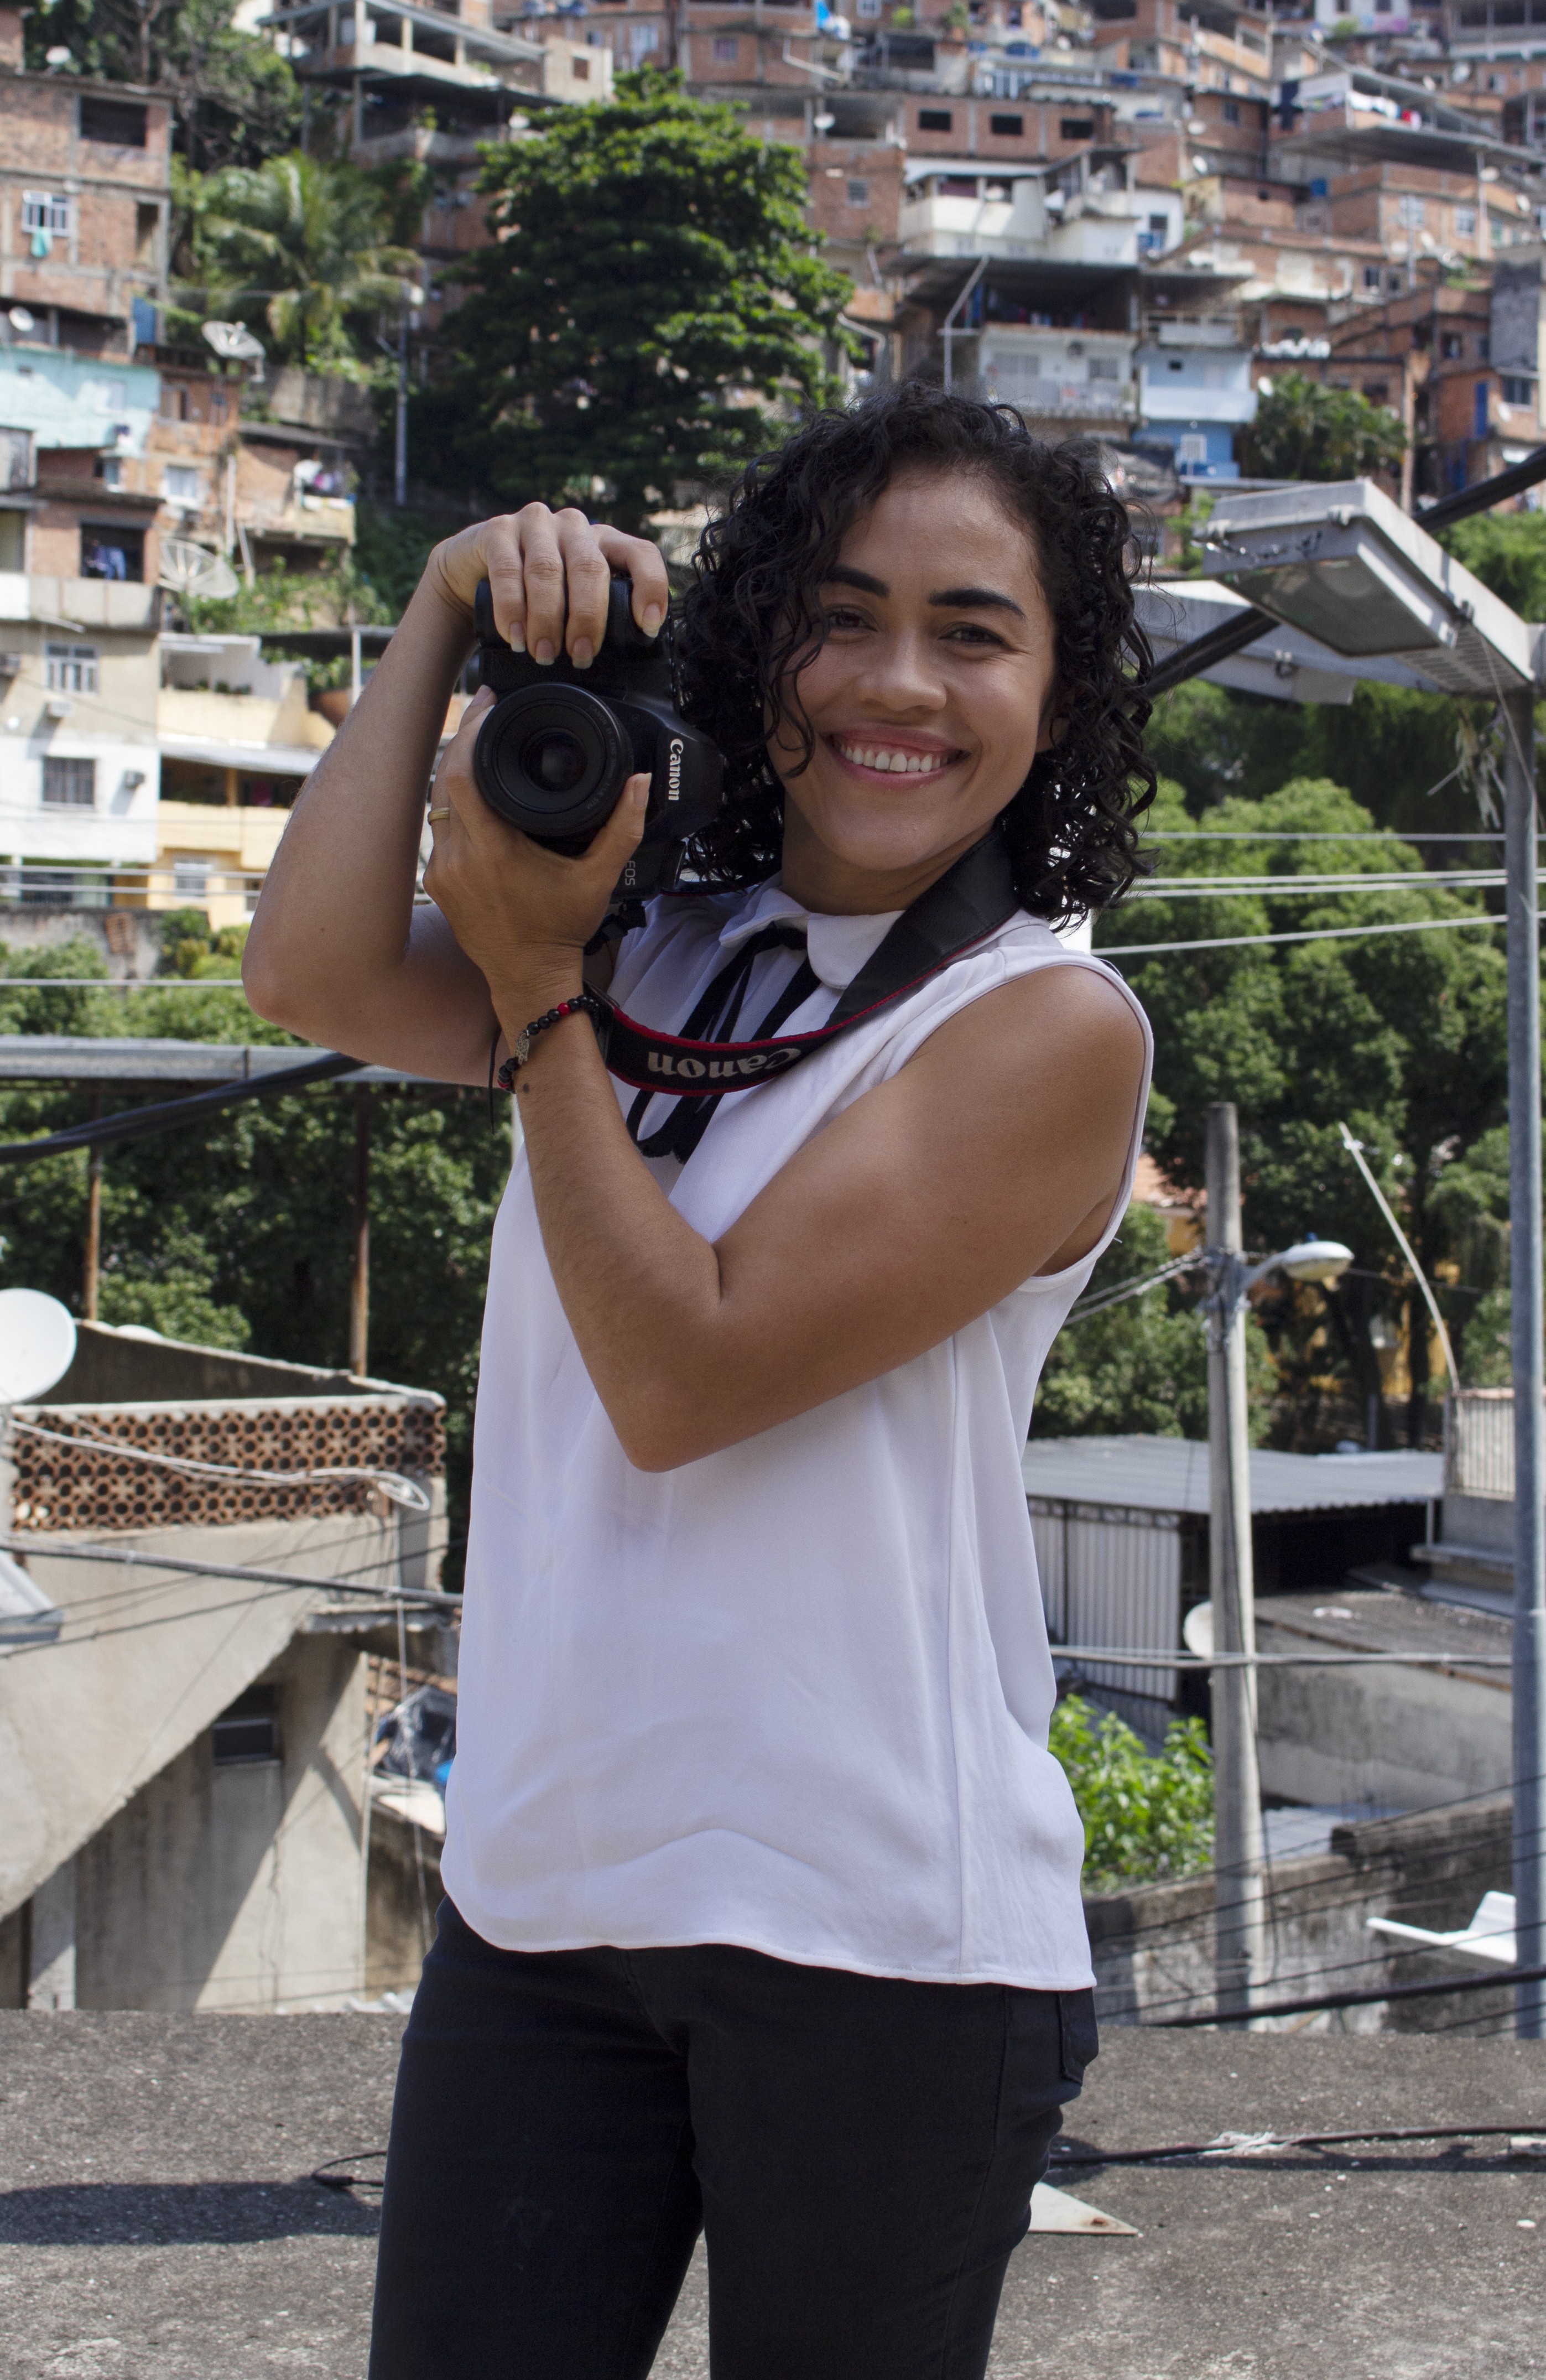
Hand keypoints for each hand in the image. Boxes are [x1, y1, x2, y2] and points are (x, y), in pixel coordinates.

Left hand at [422, 688, 649, 1008]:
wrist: (528, 977)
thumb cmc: (561, 929)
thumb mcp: (600, 877)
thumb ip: (624, 827)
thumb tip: (641, 783)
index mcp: (495, 850)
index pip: (463, 773)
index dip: (472, 732)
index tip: (489, 705)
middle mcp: (460, 858)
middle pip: (444, 778)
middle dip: (463, 739)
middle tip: (485, 710)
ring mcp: (442, 871)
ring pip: (437, 803)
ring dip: (455, 772)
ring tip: (481, 746)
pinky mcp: (436, 882)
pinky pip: (439, 831)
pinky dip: (454, 808)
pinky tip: (472, 794)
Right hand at [425, 505, 669, 667]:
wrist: (473, 576)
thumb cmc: (534, 597)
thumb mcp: (572, 604)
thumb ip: (596, 621)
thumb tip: (622, 674)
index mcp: (604, 543)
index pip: (641, 553)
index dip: (650, 587)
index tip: (647, 626)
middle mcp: (574, 527)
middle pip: (590, 567)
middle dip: (587, 617)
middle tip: (580, 656)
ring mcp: (536, 524)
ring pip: (548, 570)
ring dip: (547, 619)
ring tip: (543, 655)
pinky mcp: (498, 530)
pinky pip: (508, 570)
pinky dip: (512, 609)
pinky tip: (515, 635)